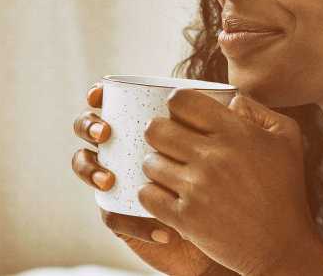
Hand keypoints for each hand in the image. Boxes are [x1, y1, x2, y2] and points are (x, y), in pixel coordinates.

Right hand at [71, 84, 236, 275]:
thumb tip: (235, 103)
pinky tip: (158, 227)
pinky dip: (129, 219)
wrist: (227, 229)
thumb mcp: (230, 147)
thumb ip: (234, 122)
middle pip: (89, 130)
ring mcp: (119, 182)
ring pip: (86, 168)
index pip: (113, 103)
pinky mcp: (122, 216)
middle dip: (89, 126)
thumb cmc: (227, 181)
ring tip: (110, 179)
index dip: (99, 96)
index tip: (103, 94)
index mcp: (145, 126)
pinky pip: (112, 216)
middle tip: (106, 133)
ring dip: (91, 170)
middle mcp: (125, 149)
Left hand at [140, 90, 322, 275]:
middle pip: (155, 129)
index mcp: (236, 132)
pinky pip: (147, 195)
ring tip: (173, 175)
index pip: (181, 101)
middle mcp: (214, 157)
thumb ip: (257, 110)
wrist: (283, 245)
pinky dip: (153, 196)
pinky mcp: (186, 218)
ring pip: (148, 163)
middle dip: (159, 136)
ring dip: (157, 168)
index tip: (183, 120)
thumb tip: (228, 102)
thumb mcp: (287, 137)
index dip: (177, 107)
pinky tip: (169, 197)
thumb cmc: (285, 190)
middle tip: (171, 147)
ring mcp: (197, 189)